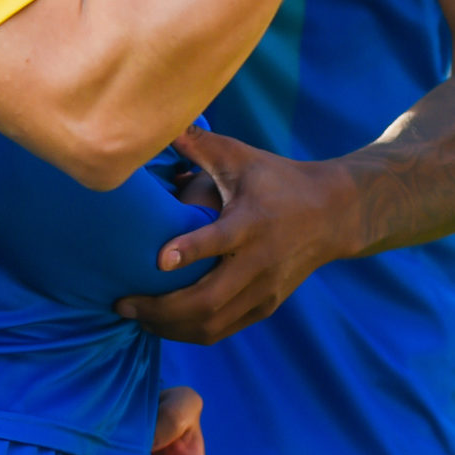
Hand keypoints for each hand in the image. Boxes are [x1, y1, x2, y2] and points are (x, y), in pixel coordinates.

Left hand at [115, 128, 353, 345]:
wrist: (332, 214)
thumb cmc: (279, 180)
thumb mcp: (243, 158)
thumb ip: (201, 145)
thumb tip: (163, 123)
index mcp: (253, 222)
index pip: (221, 240)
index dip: (190, 251)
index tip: (158, 259)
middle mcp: (260, 262)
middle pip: (209, 299)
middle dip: (161, 308)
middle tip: (122, 304)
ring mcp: (264, 290)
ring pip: (213, 323)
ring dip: (170, 327)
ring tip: (135, 317)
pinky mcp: (266, 306)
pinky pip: (223, 330)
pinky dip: (189, 332)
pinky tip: (162, 325)